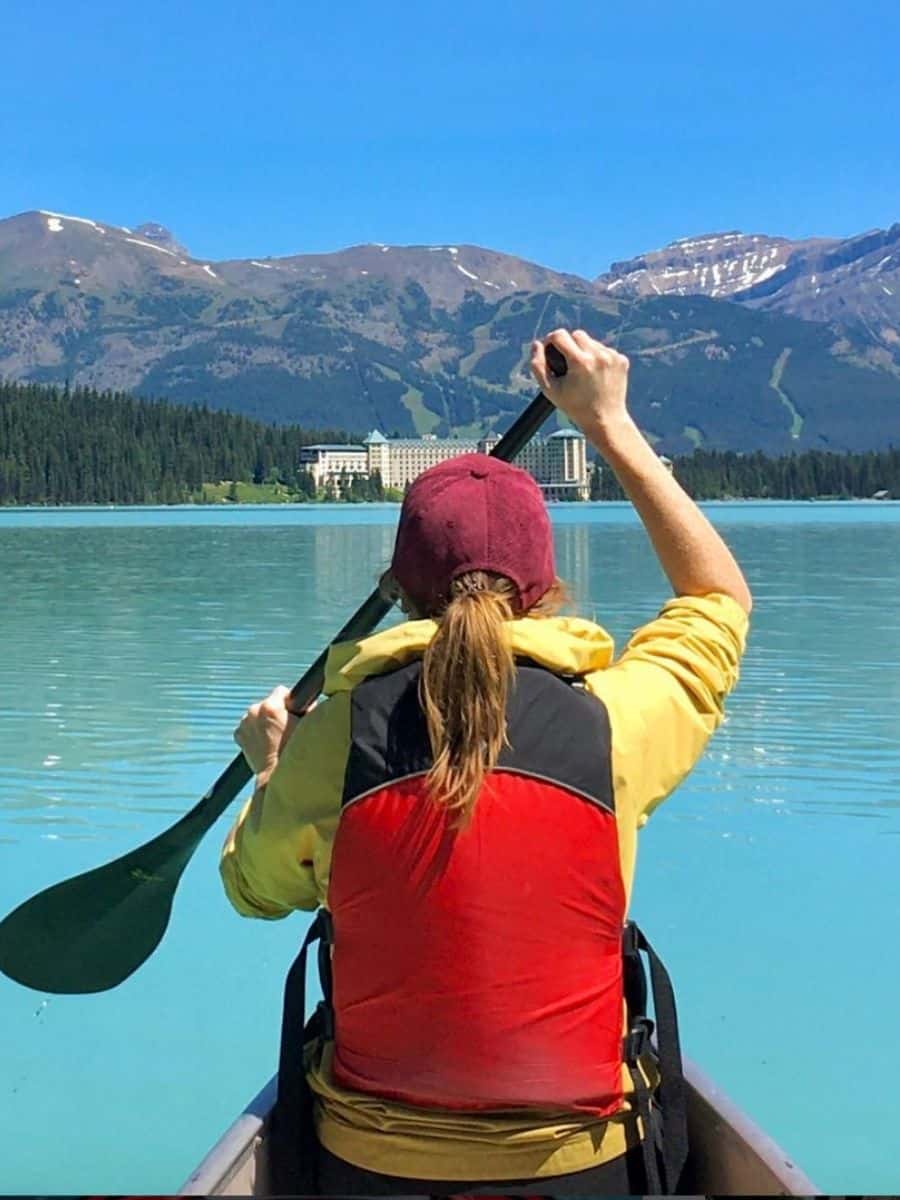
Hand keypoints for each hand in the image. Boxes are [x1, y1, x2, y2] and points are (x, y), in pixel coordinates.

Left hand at [234, 685, 306, 774]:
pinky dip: (255, 731)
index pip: (281, 691)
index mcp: (270, 707)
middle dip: (276, 712)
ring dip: (264, 721)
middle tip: (286, 728)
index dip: (290, 702)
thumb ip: (305, 709)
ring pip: (257, 714)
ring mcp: (244, 724)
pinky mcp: (238, 735)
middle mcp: (253, 712)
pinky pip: (248, 726)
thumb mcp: (307, 726)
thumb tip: (307, 703)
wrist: (277, 776)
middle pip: (268, 703)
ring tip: (275, 737)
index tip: (295, 711)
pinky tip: (264, 742)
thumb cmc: (295, 753)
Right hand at [530, 329, 631, 445]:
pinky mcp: (621, 360)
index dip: (550, 340)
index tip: (549, 349)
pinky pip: (604, 350)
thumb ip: (538, 366)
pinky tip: (595, 374)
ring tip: (582, 371)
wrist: (605, 420)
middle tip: (566, 362)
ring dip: (584, 351)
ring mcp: (612, 357)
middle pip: (577, 334)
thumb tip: (537, 344)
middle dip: (569, 344)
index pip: (560, 335)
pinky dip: (598, 358)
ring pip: (591, 341)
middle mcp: (598, 356)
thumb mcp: (550, 390)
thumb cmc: (575, 407)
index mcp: (580, 362)